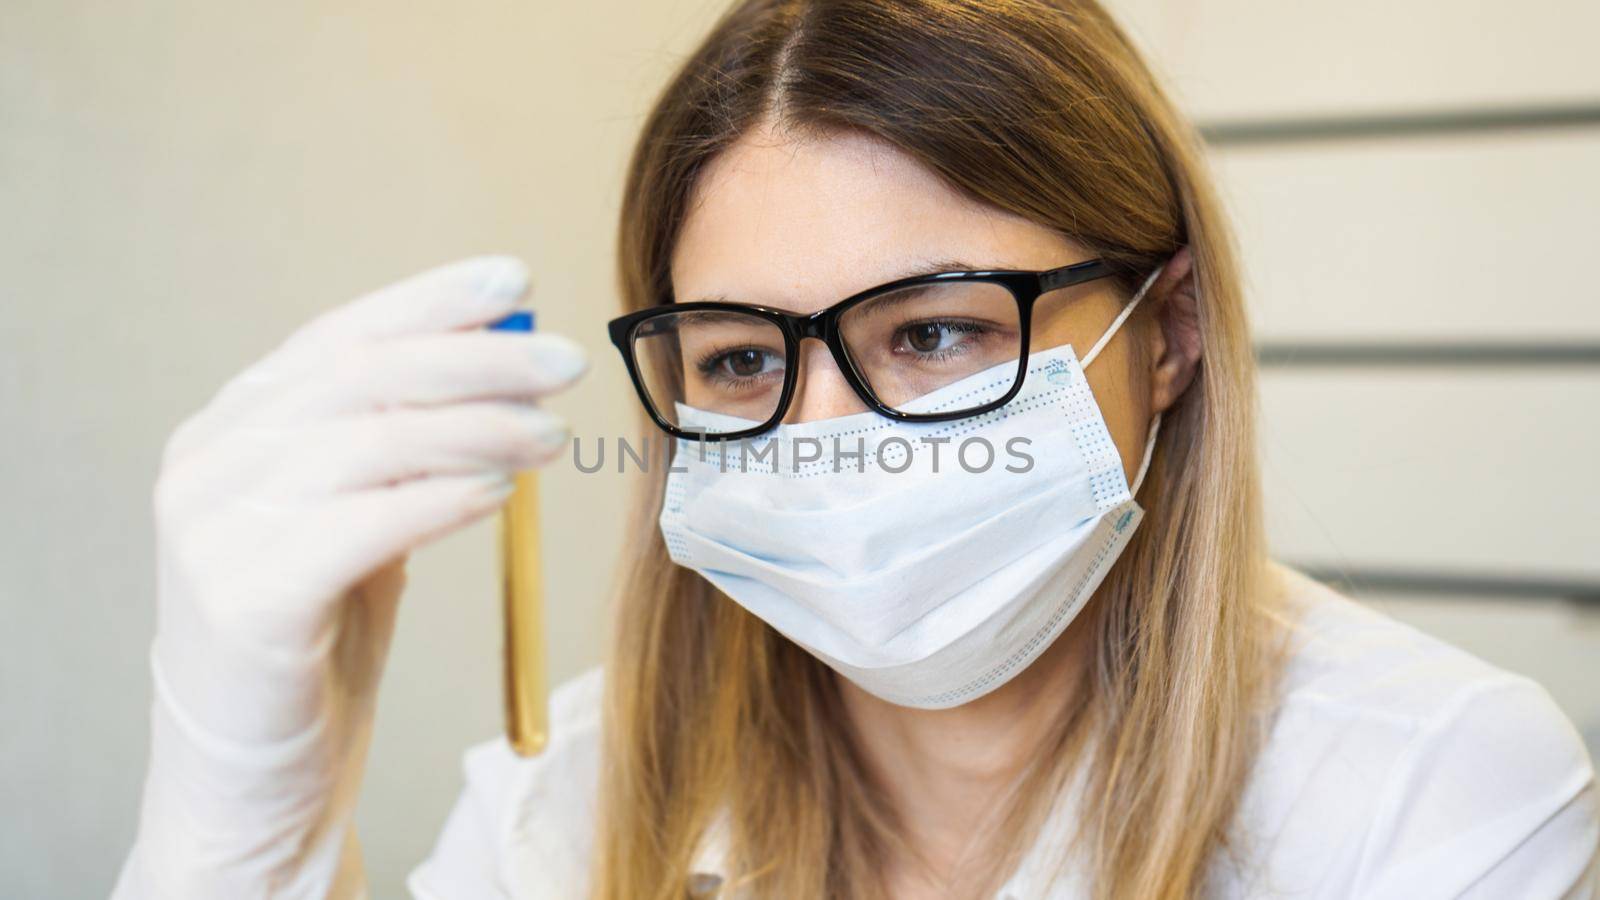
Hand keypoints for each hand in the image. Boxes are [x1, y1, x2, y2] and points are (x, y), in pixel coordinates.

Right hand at [118, 256, 584, 896]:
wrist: (253, 772)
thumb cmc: (318, 635)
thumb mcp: (357, 520)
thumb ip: (402, 446)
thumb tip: (506, 365)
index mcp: (230, 429)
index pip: (338, 337)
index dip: (429, 302)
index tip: (514, 282)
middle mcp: (208, 465)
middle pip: (358, 378)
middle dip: (474, 359)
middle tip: (564, 360)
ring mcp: (214, 531)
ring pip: (366, 444)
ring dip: (476, 427)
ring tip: (551, 435)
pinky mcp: (244, 601)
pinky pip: (358, 527)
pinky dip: (438, 498)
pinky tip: (499, 491)